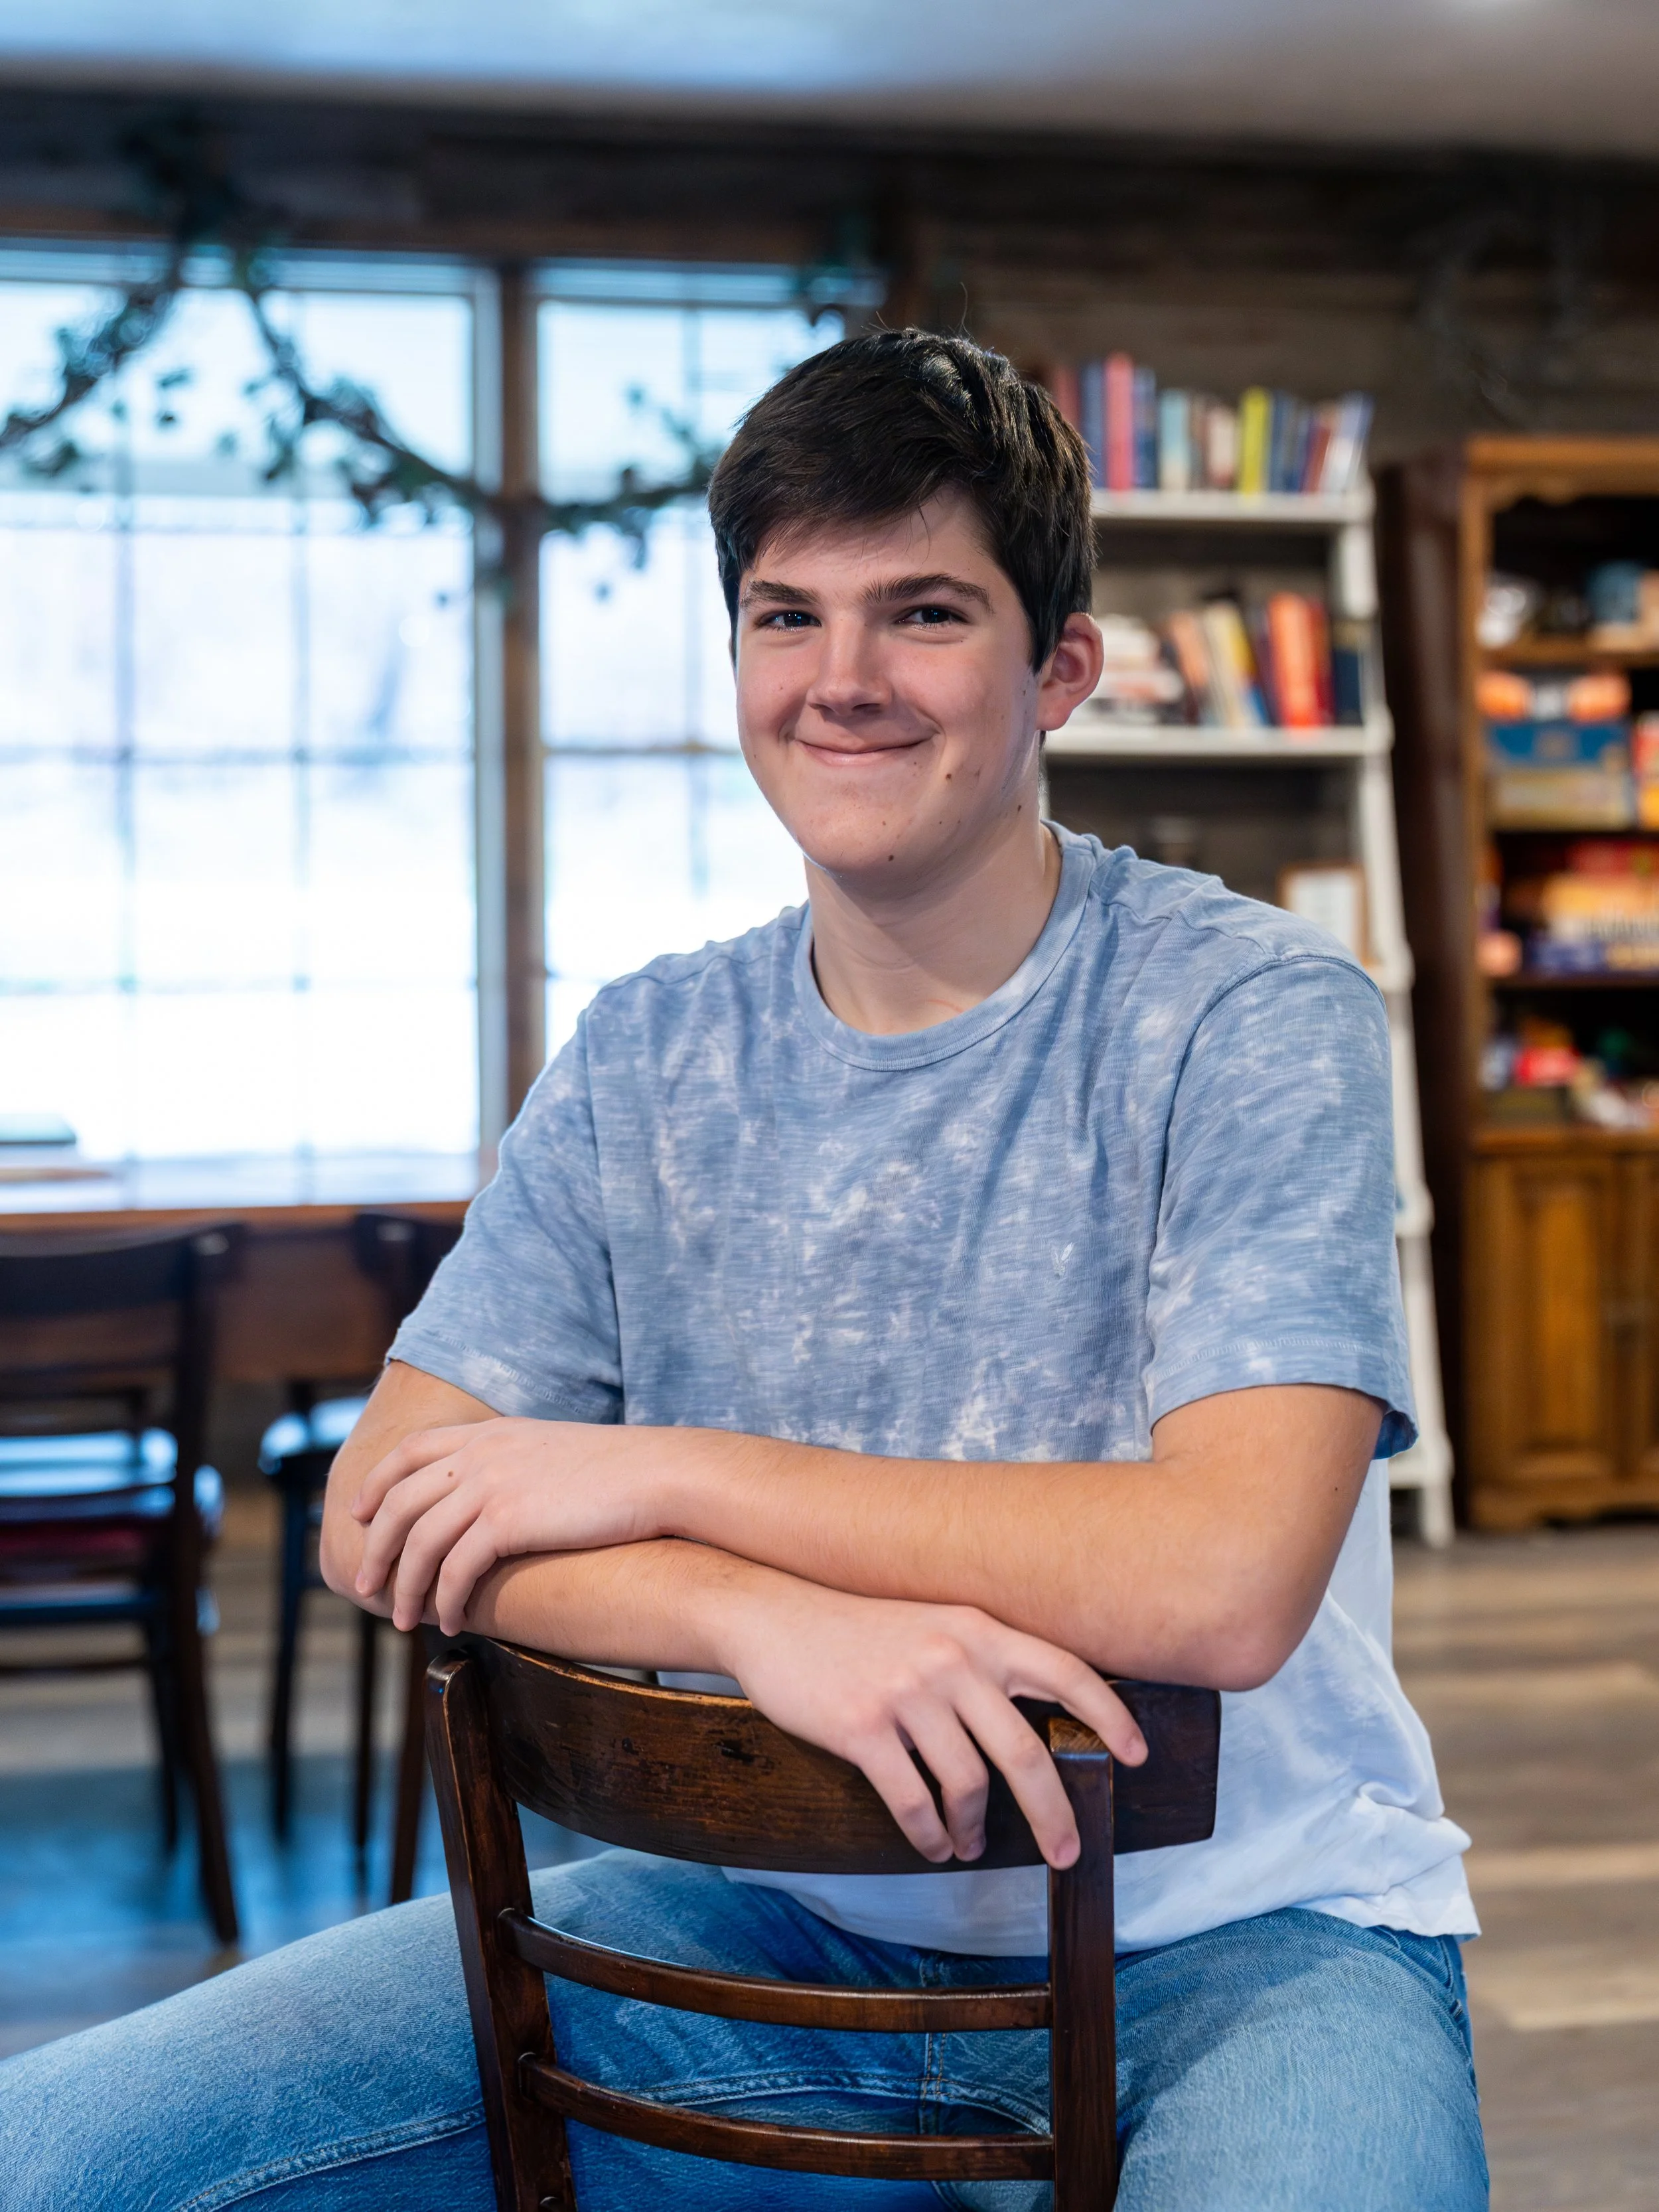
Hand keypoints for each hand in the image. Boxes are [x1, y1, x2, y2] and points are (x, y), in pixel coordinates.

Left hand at [350, 1418, 658, 1631]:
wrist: (658, 1474)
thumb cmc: (619, 1471)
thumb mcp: (552, 1450)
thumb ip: (513, 1464)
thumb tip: (494, 1498)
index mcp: (489, 1433)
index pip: (410, 1451)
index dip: (376, 1483)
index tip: (357, 1512)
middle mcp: (480, 1454)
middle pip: (399, 1502)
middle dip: (374, 1548)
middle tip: (363, 1586)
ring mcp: (491, 1485)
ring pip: (420, 1543)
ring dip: (404, 1587)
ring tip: (402, 1621)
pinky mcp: (508, 1521)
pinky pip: (456, 1569)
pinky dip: (445, 1600)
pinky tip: (451, 1623)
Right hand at [715, 1577, 1145, 1870]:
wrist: (774, 1616)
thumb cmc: (858, 1629)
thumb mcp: (932, 1623)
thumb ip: (981, 1660)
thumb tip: (1033, 1721)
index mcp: (977, 1628)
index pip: (1065, 1670)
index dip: (1109, 1715)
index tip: (1137, 1756)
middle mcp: (951, 1657)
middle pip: (1024, 1750)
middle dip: (1053, 1811)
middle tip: (1067, 1851)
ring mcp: (906, 1691)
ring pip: (967, 1783)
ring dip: (974, 1827)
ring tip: (969, 1844)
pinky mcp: (863, 1727)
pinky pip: (913, 1801)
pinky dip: (930, 1833)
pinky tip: (933, 1842)